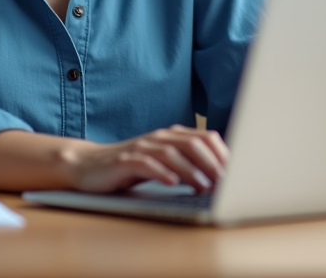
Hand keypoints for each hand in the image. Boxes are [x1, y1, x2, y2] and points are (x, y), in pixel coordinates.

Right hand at [62, 125, 229, 193]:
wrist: (88, 166)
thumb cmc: (129, 168)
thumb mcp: (161, 164)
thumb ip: (186, 164)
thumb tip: (221, 177)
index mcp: (171, 137)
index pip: (205, 138)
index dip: (223, 155)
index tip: (237, 174)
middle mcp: (158, 138)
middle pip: (192, 144)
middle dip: (211, 163)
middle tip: (224, 183)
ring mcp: (141, 147)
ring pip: (171, 154)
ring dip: (190, 171)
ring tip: (204, 186)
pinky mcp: (124, 161)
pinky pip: (145, 164)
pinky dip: (161, 172)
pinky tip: (172, 184)